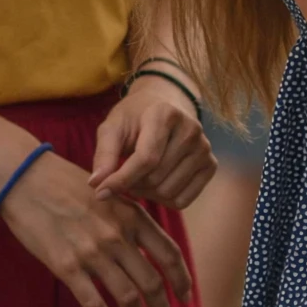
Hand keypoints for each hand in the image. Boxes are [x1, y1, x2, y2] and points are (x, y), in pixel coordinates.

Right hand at [0, 149, 192, 306]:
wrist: (27, 179)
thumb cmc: (68, 185)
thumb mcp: (111, 194)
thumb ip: (131, 220)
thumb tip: (150, 250)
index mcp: (132, 216)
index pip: (169, 255)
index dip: (182, 280)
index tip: (185, 297)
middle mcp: (117, 235)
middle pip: (152, 283)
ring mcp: (92, 252)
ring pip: (127, 297)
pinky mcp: (66, 266)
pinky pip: (94, 303)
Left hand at [89, 74, 216, 209]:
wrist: (165, 106)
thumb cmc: (134, 118)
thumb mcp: (113, 127)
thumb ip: (104, 154)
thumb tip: (96, 185)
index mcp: (165, 114)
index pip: (145, 158)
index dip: (121, 180)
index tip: (100, 193)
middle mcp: (191, 128)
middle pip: (155, 178)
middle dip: (132, 184)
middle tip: (123, 175)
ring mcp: (204, 147)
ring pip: (168, 192)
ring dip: (147, 193)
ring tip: (138, 177)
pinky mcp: (210, 164)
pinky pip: (183, 200)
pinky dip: (164, 199)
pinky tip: (156, 183)